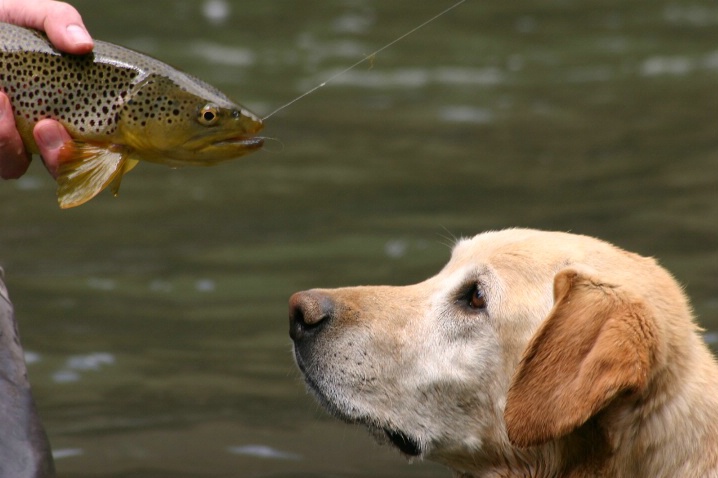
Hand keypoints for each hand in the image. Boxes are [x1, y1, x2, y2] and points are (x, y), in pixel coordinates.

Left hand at [0, 0, 92, 178]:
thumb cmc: (6, 25)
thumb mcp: (34, 15)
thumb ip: (60, 21)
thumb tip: (83, 45)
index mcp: (67, 113)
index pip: (92, 150)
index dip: (94, 154)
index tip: (93, 131)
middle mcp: (38, 134)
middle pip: (58, 171)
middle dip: (57, 159)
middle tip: (46, 126)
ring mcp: (8, 141)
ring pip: (13, 167)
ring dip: (9, 141)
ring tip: (1, 97)